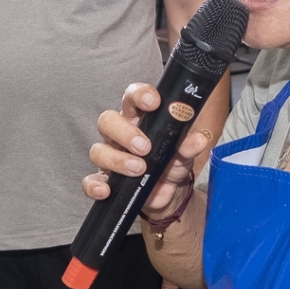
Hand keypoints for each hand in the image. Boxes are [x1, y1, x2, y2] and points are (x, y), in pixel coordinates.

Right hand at [85, 82, 207, 217]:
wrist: (170, 193)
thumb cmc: (172, 162)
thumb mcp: (185, 153)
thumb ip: (189, 146)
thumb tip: (199, 140)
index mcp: (139, 118)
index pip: (132, 97)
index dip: (139, 95)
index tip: (153, 102)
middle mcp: (120, 134)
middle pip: (108, 121)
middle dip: (125, 132)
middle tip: (144, 147)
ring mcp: (110, 156)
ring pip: (98, 150)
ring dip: (117, 160)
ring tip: (139, 169)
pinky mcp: (106, 180)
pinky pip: (91, 181)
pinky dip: (95, 186)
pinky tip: (106, 191)